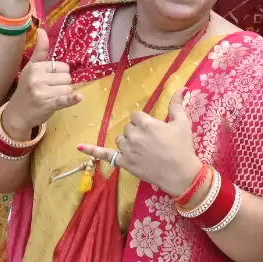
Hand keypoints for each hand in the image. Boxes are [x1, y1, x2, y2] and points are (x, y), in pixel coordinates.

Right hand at [1, 29, 79, 133]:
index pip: (62, 66)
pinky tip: (78, 97)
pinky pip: (64, 99)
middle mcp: (37, 78)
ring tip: (49, 98)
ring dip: (63, 95)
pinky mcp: (47, 105)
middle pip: (67, 77)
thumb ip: (40, 51)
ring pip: (68, 89)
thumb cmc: (26, 90)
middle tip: (49, 91)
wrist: (17, 114)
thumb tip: (42, 30)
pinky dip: (72, 99)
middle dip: (62, 85)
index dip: (60, 74)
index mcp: (35, 67)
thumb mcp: (31, 68)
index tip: (49, 80)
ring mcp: (42, 92)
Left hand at [85, 90, 200, 196]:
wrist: (181, 174)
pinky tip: (79, 147)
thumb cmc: (183, 147)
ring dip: (128, 142)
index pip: (137, 116)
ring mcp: (127, 150)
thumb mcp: (182, 123)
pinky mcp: (124, 163)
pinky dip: (93, 151)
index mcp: (146, 124)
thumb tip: (182, 87)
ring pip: (120, 139)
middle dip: (138, 132)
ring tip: (144, 150)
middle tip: (153, 142)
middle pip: (128, 127)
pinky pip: (106, 155)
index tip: (154, 130)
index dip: (145, 122)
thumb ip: (177, 104)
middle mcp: (134, 135)